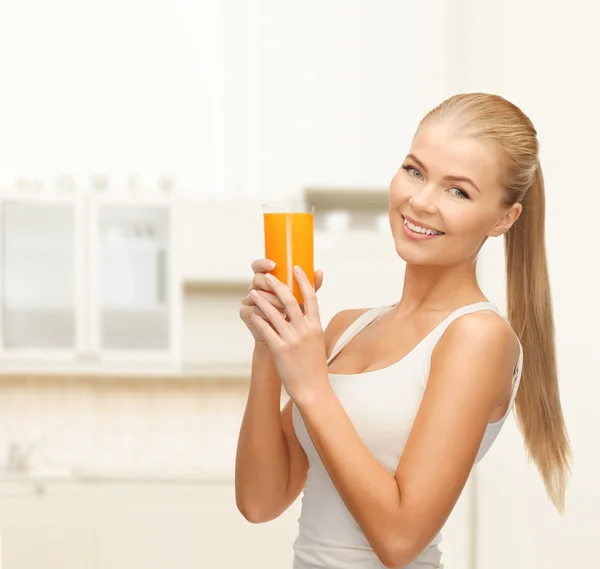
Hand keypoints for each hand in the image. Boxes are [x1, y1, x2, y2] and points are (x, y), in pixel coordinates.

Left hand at [249, 265, 329, 403]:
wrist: (312, 388)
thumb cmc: (314, 363)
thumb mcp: (318, 339)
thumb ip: (312, 322)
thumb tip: (310, 305)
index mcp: (316, 325)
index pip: (311, 297)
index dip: (303, 280)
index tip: (296, 268)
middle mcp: (305, 330)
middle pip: (290, 300)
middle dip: (277, 285)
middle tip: (268, 276)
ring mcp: (292, 340)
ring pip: (274, 313)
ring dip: (262, 300)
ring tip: (253, 293)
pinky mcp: (280, 350)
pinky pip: (266, 330)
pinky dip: (259, 320)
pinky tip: (252, 314)